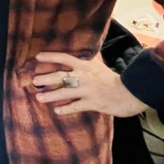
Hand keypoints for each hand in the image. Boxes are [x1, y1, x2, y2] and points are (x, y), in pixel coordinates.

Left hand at [31, 52, 147, 117]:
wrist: (129, 92)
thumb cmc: (112, 78)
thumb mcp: (98, 65)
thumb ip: (86, 61)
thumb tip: (75, 53)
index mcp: (85, 66)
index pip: (65, 58)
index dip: (51, 57)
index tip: (38, 57)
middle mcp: (83, 77)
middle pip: (60, 76)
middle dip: (46, 78)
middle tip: (34, 80)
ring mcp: (87, 91)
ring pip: (64, 93)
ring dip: (50, 95)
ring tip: (39, 97)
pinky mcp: (92, 103)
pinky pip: (75, 107)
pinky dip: (65, 109)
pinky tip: (56, 110)